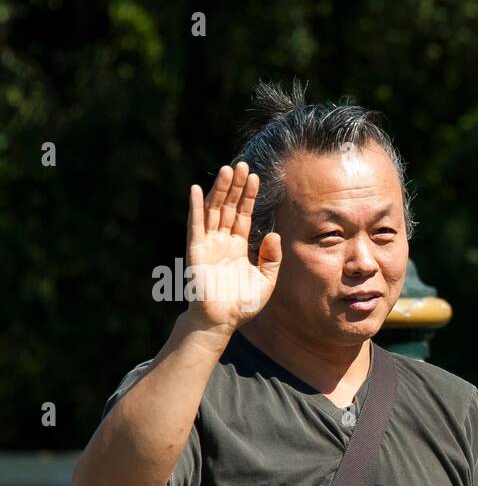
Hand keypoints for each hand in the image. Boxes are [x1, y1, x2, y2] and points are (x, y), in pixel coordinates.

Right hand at [185, 162, 281, 331]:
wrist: (221, 320)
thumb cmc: (242, 303)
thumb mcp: (266, 280)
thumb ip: (271, 258)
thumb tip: (273, 234)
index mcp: (238, 246)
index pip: (244, 215)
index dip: (249, 197)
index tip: (255, 177)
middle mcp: (222, 241)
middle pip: (229, 207)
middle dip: (235, 187)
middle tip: (242, 165)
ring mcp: (208, 244)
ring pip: (214, 210)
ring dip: (219, 190)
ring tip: (226, 170)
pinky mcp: (196, 250)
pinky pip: (195, 225)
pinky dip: (195, 207)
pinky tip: (196, 189)